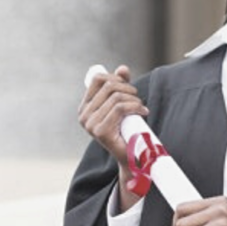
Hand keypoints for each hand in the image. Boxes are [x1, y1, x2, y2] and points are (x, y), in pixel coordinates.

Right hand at [77, 65, 148, 210]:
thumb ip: (120, 85)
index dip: (115, 77)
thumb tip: (123, 68)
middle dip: (128, 88)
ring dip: (134, 99)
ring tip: (140, 107)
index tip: (127, 86)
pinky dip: (135, 107)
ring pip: (116, 97)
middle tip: (137, 99)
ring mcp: (90, 124)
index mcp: (85, 107)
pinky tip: (142, 112)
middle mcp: (83, 115)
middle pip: (109, 85)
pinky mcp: (100, 131)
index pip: (97, 78)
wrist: (131, 157)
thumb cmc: (126, 129)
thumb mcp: (122, 103)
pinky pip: (120, 108)